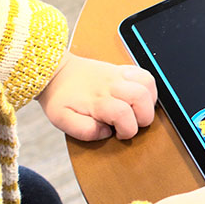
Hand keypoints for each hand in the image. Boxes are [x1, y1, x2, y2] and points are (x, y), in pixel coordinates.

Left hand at [37, 51, 157, 140]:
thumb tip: (106, 132)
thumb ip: (84, 131)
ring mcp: (117, 75)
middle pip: (141, 97)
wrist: (54, 72)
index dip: (127, 130)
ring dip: (149, 102)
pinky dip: (148, 88)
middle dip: (143, 117)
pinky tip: (138, 97)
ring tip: (137, 111)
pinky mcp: (121, 70)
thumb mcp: (61, 120)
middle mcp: (111, 85)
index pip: (124, 114)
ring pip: (147, 83)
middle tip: (131, 124)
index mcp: (97, 100)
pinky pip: (144, 74)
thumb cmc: (59, 97)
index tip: (118, 134)